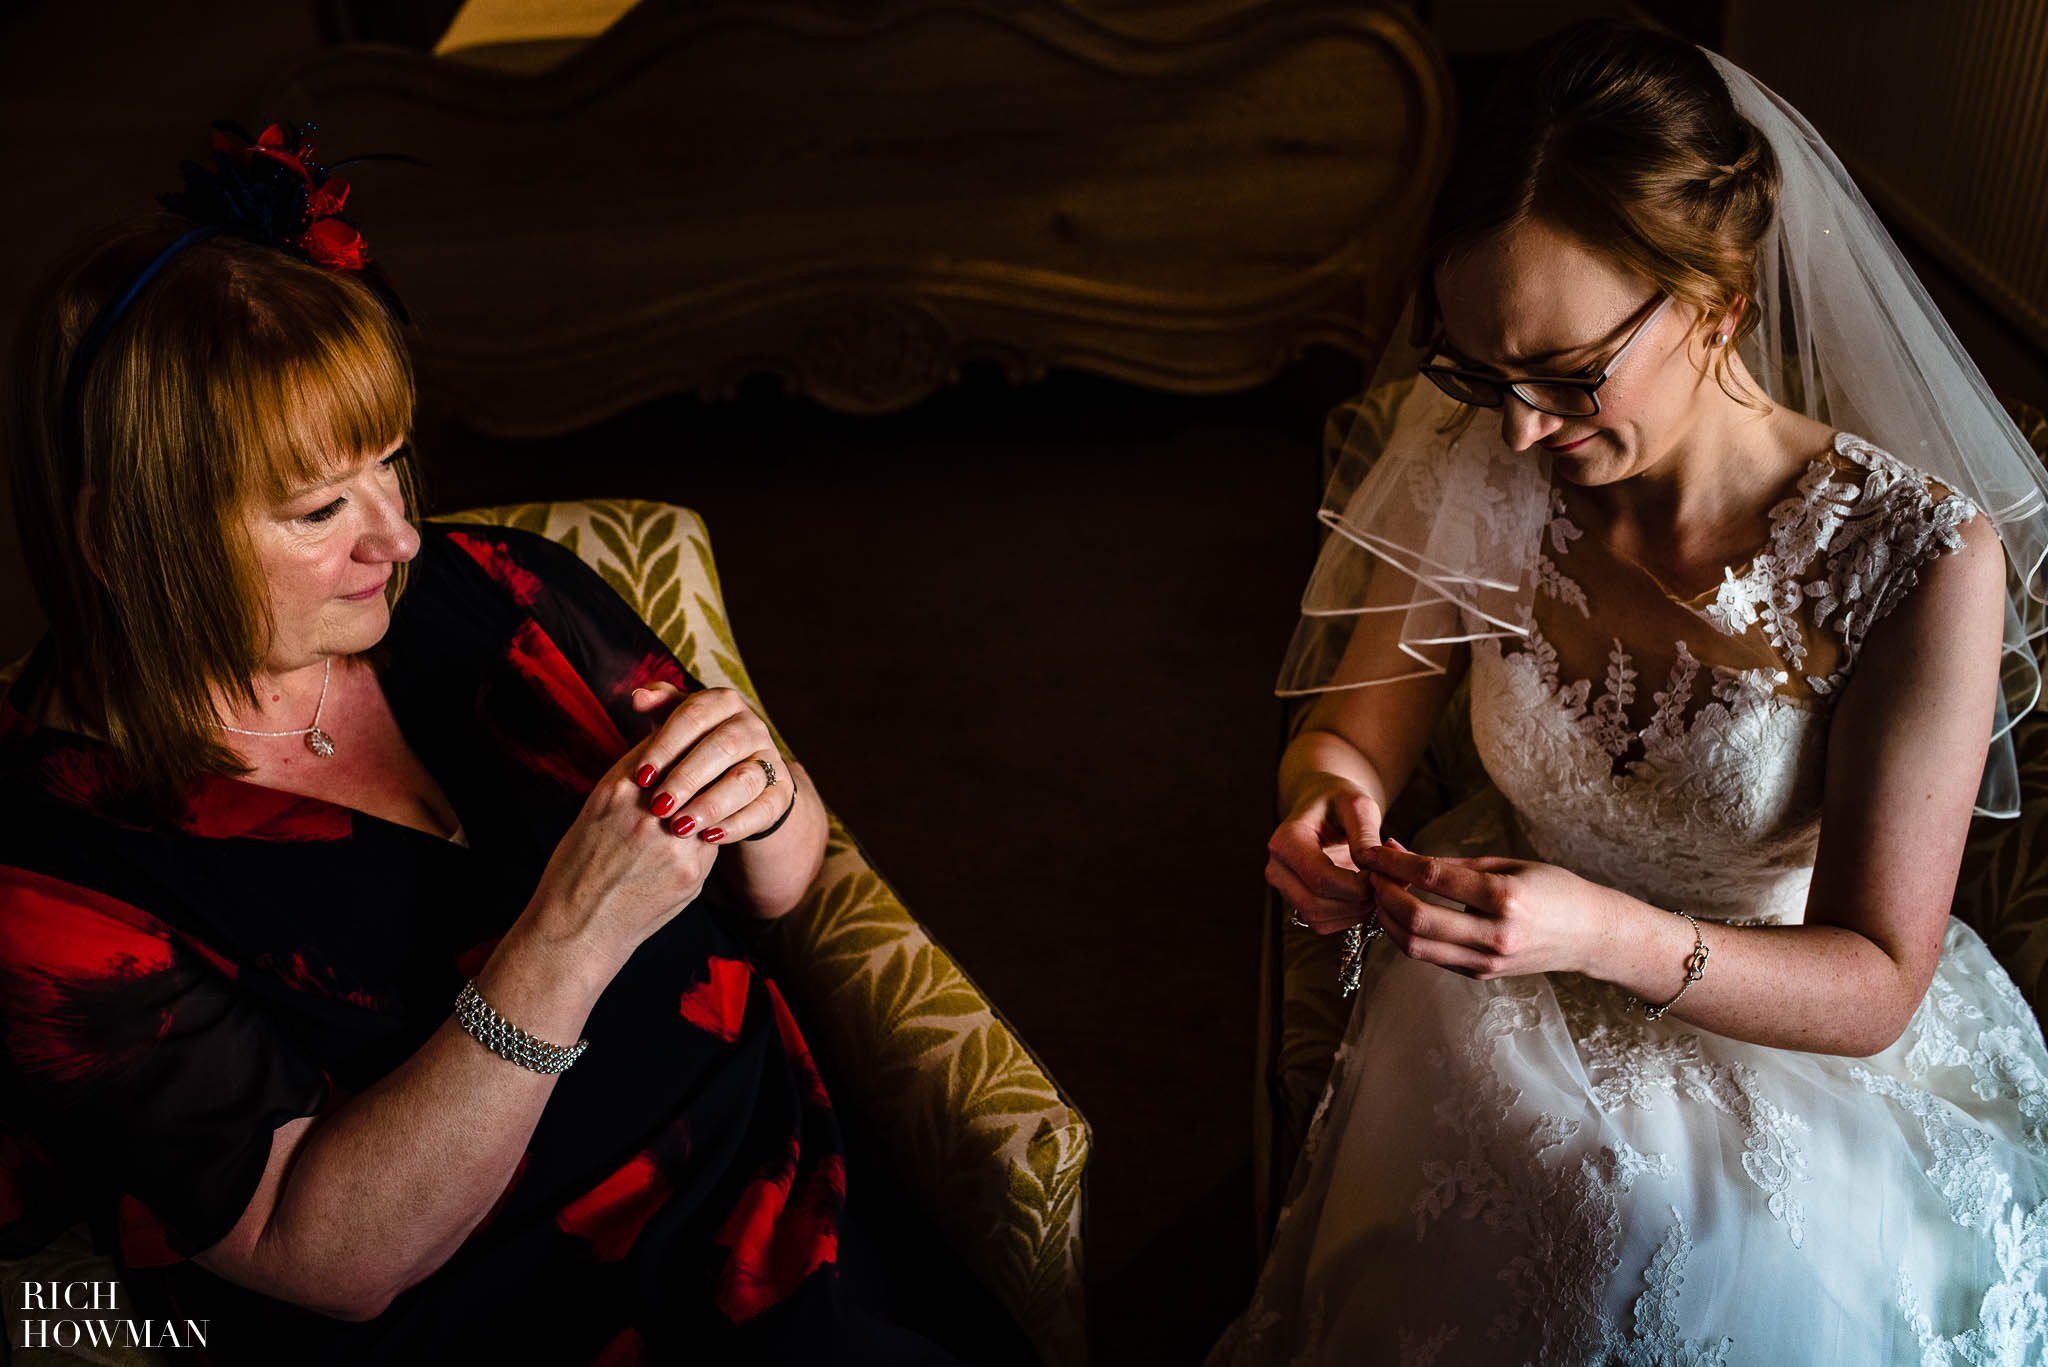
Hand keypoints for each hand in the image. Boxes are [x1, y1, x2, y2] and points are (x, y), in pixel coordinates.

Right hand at [523, 720, 724, 972]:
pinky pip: (712, 841)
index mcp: (617, 790)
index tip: (687, 742)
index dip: (681, 741)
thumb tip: (663, 743)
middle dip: (702, 766)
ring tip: (702, 805)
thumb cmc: (580, 864)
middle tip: (708, 765)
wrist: (578, 926)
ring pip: (711, 803)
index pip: (667, 744)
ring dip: (711, 800)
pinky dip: (709, 835)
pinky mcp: (691, 874)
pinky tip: (697, 840)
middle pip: (695, 769)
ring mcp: (673, 844)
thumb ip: (632, 777)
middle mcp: (646, 812)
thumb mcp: (596, 807)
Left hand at [628, 683, 792, 843]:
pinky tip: (709, 838)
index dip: (665, 746)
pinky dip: (737, 825)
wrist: (733, 775)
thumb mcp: (674, 726)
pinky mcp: (782, 792)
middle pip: (722, 746)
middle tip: (659, 806)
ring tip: (680, 827)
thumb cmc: (692, 746)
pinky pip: (764, 809)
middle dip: (687, 778)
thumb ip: (658, 708)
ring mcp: (771, 758)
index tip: (641, 777)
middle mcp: (752, 726)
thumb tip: (639, 697)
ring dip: (711, 804)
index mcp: (723, 702)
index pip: (693, 716)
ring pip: (745, 779)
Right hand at [1265, 782, 1384, 934]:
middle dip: (1357, 901)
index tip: (1382, 873)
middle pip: (1316, 904)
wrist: (1325, 804)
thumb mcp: (1357, 805)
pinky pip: (1323, 923)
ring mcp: (1284, 887)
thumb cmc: (1339, 800)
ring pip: (1318, 919)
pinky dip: (1349, 916)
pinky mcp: (1297, 900)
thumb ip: (1365, 834)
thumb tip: (1371, 866)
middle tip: (1384, 883)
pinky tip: (1365, 894)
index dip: (1357, 885)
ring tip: (1377, 886)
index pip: (1321, 878)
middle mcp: (1278, 867)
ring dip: (1355, 912)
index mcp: (1286, 840)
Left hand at [1355, 840, 1609, 978]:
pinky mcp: (1481, 975)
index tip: (1371, 852)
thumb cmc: (1552, 890)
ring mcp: (1487, 962)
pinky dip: (1407, 935)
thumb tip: (1397, 852)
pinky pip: (1432, 957)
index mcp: (1505, 898)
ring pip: (1415, 947)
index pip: (1433, 878)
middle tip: (1370, 875)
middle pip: (1416, 920)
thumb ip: (1450, 864)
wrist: (1590, 936)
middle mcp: (1494, 935)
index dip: (1394, 864)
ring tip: (1379, 894)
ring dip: (1386, 920)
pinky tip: (1400, 914)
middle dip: (1382, 895)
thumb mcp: (1506, 864)